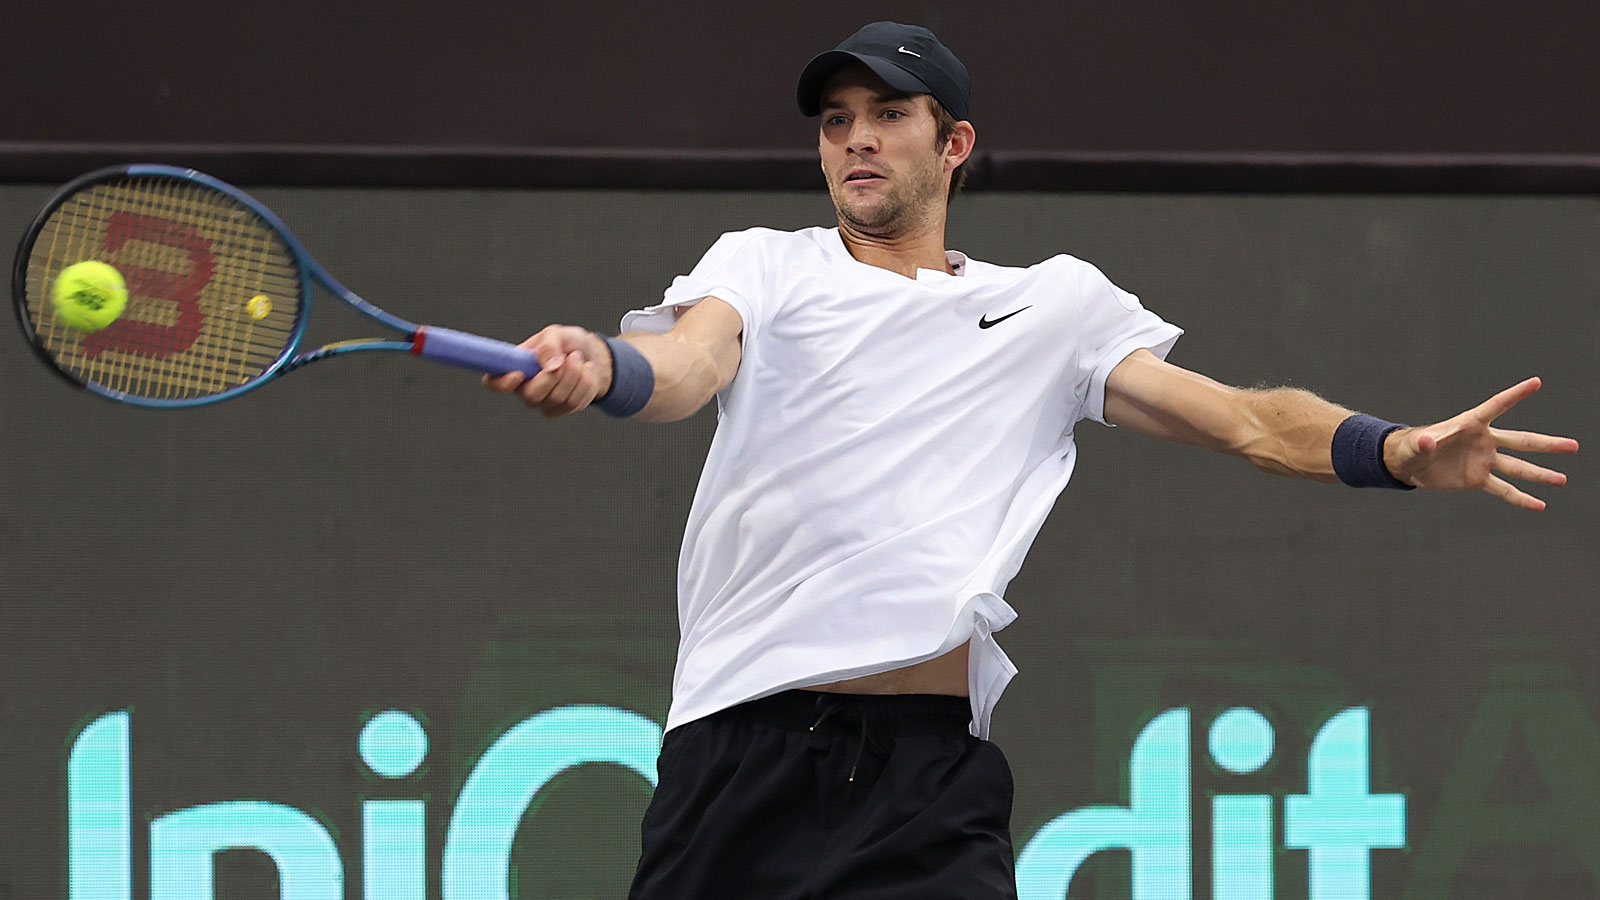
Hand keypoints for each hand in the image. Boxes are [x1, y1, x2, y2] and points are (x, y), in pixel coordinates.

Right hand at [481, 325, 612, 417]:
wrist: (588, 353)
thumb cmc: (564, 342)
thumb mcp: (555, 334)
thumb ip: (549, 345)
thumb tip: (551, 366)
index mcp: (514, 368)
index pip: (494, 383)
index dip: (503, 383)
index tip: (520, 374)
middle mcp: (524, 390)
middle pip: (533, 396)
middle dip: (557, 376)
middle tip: (570, 357)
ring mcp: (543, 403)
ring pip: (559, 399)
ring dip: (576, 375)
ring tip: (578, 359)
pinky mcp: (562, 409)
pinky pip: (576, 402)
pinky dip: (586, 383)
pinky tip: (586, 371)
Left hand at [1384, 377, 1578, 509]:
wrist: (1411, 464)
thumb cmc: (1412, 446)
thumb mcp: (1415, 444)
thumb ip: (1422, 442)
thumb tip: (1425, 441)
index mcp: (1471, 424)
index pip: (1496, 406)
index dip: (1515, 394)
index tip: (1536, 382)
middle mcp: (1484, 441)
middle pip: (1521, 441)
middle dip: (1547, 444)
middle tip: (1573, 446)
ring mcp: (1484, 460)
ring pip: (1518, 467)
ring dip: (1540, 474)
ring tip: (1562, 480)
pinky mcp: (1478, 478)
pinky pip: (1503, 489)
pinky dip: (1520, 498)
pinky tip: (1539, 505)